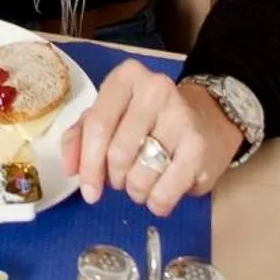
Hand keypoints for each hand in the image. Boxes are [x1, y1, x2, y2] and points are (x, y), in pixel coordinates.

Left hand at [59, 61, 243, 217]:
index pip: (97, 125)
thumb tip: (71, 169)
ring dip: (135, 191)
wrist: (208, 118)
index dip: (88, 163)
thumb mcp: (109, 115)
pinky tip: (159, 193)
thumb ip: (80, 136)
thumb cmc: (147, 119)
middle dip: (113, 178)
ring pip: (140, 176)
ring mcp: (181, 117)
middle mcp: (156, 90)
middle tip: (120, 179)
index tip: (88, 190)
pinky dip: (156, 202)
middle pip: (117, 153)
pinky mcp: (199, 148)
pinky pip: (165, 193)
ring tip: (140, 183)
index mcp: (127, 77)